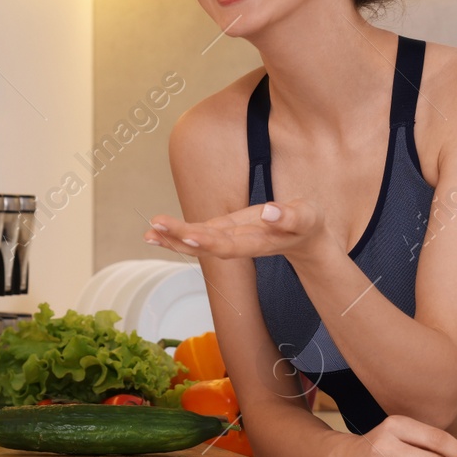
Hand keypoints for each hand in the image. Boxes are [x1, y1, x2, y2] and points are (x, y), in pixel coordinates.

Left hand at [143, 198, 332, 260]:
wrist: (306, 239)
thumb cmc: (308, 225)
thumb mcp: (306, 218)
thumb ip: (289, 217)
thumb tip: (268, 211)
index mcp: (257, 242)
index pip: (229, 245)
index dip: (209, 241)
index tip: (189, 233)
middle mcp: (238, 244)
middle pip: (205, 244)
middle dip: (180, 236)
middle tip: (155, 227)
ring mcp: (229, 239)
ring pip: (196, 241)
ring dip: (171, 238)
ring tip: (148, 232)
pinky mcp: (224, 230)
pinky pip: (196, 233)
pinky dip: (175, 233)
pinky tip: (155, 230)